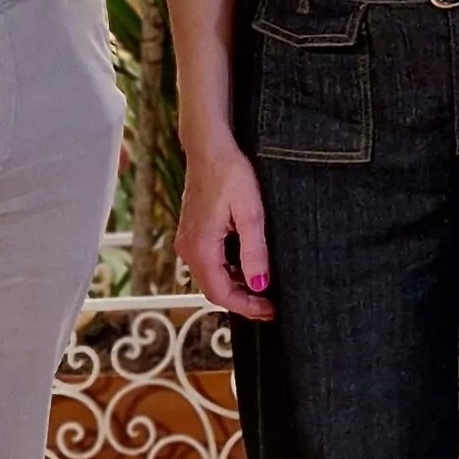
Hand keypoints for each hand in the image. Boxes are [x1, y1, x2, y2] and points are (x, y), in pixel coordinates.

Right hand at [179, 138, 274, 319]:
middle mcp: (188, 249)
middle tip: (270, 305)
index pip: (221, 293)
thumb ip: (254, 251)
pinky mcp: (193, 233)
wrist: (209, 147)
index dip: (246, 307)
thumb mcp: (250, 213)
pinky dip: (228, 272)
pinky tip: (248, 267)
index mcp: (201, 248)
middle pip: (214, 290)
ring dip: (235, 287)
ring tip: (264, 288)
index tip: (270, 311)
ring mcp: (188, 241)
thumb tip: (259, 285)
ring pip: (211, 277)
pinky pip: (209, 263)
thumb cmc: (230, 173)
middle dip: (242, 301)